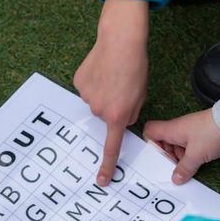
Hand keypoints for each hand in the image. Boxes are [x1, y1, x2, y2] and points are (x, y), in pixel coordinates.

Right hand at [74, 0, 149, 185]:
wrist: (120, 40)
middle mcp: (99, 109)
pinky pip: (87, 88)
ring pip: (96, 101)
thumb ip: (130, 113)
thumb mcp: (140, 95)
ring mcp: (86, 96)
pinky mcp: (78, 82)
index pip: (112, 146)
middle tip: (123, 87)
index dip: (107, 165)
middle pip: (105, 116)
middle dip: (113, 106)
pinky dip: (94, 82)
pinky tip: (102, 69)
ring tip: (113, 74)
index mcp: (117, 116)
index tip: (101, 180)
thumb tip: (119, 118)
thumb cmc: (135, 66)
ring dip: (104, 92)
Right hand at [144, 109, 219, 184]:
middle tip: (174, 168)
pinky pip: (190, 148)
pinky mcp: (202, 137)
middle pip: (164, 143)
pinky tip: (197, 165)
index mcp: (172, 129)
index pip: (150, 131)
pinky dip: (191, 157)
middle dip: (168, 157)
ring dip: (181, 159)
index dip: (150, 145)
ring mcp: (190, 133)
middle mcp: (179, 129)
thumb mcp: (195, 155)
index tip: (159, 159)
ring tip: (188, 169)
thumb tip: (176, 179)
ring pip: (177, 147)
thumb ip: (183, 168)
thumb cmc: (212, 133)